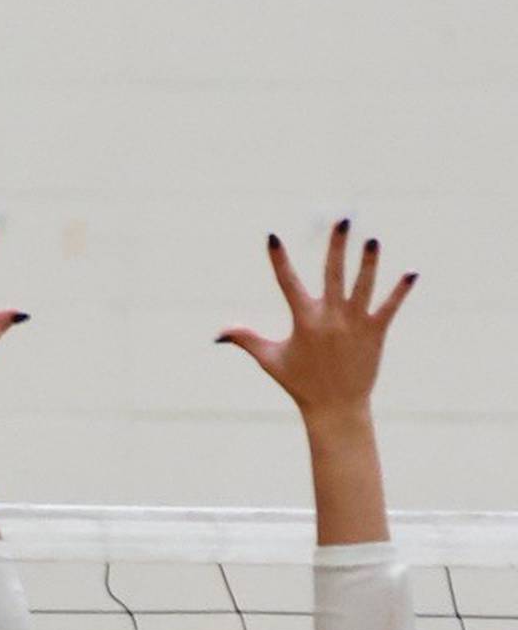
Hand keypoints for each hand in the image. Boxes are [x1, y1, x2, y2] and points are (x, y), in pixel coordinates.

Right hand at [217, 222, 416, 420]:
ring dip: (369, 262)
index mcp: (304, 321)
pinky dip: (401, 291)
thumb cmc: (300, 384)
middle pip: (334, 274)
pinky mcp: (375, 333)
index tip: (272, 237)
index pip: (287, 283)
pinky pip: (389, 307)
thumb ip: (246, 340)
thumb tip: (218, 335)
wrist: (335, 408)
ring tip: (373, 241)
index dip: (278, 260)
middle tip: (343, 220)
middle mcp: (330, 318)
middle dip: (337, 246)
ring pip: (363, 286)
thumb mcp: (271, 360)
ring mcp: (354, 324)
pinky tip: (412, 274)